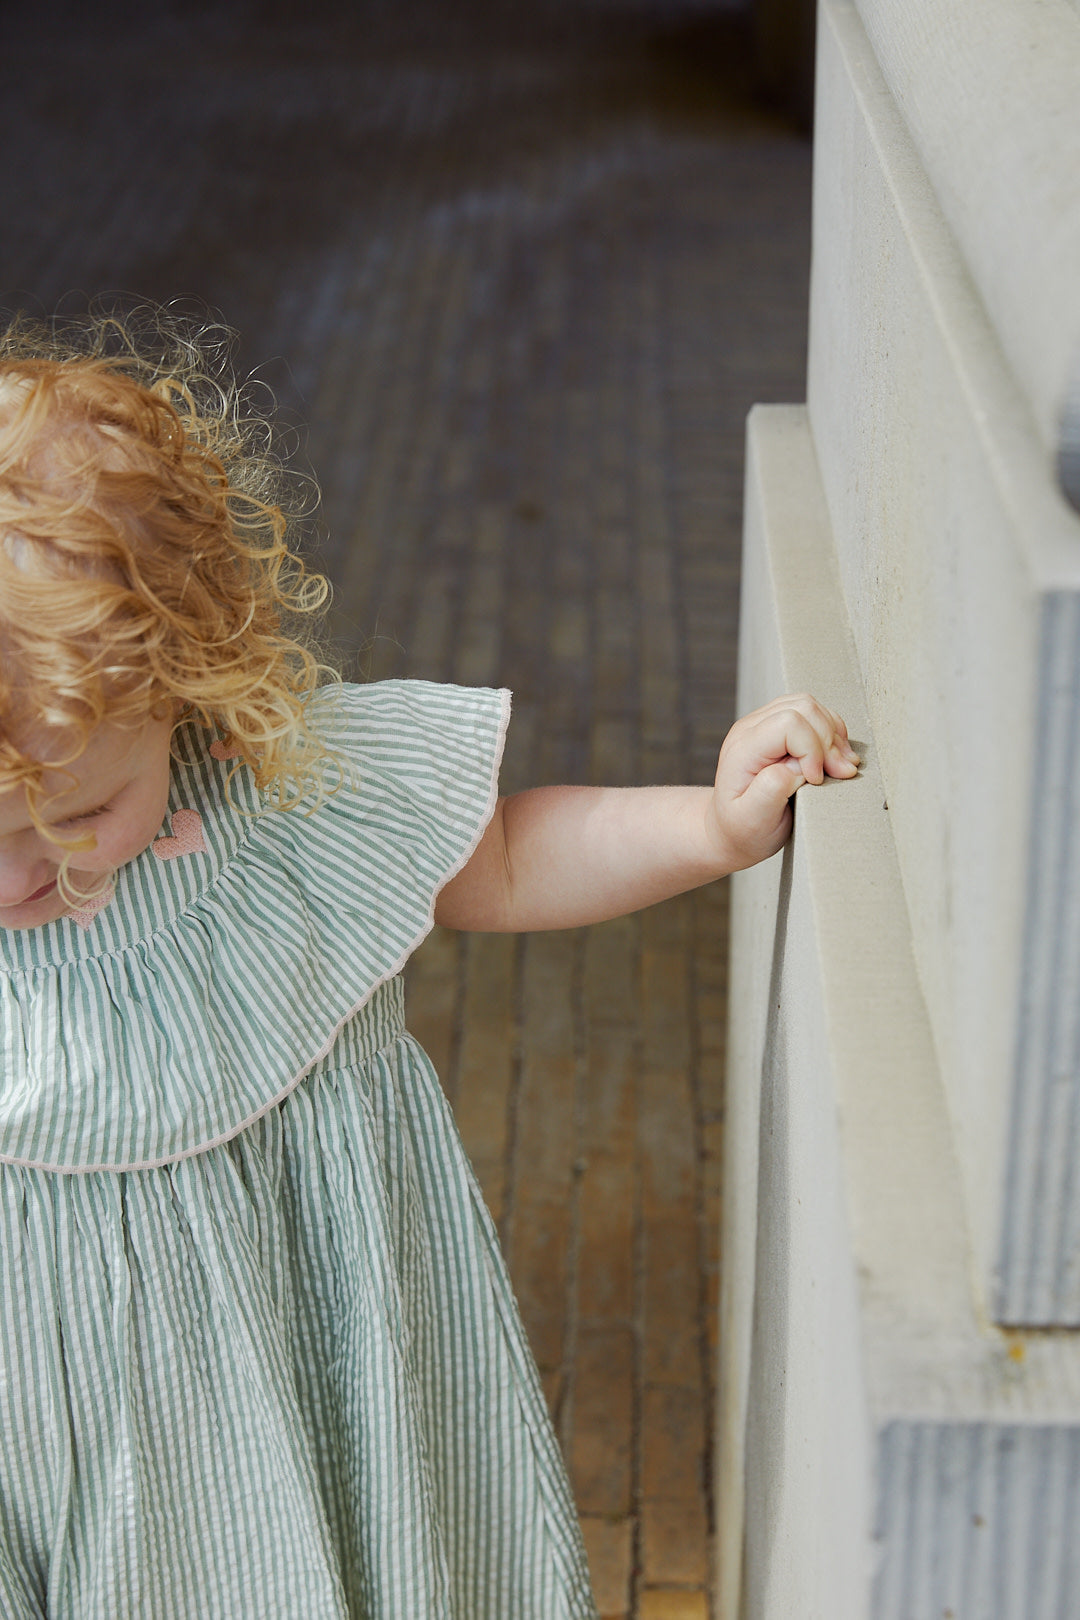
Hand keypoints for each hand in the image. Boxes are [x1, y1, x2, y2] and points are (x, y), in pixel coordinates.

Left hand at [707, 694, 858, 872]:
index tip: (816, 780)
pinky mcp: (777, 728)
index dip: (812, 749)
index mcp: (743, 749)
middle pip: (803, 708)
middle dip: (829, 741)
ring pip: (809, 706)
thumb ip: (770, 791)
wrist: (732, 829)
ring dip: (832, 734)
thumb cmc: (742, 829)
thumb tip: (796, 767)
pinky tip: (834, 756)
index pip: (789, 724)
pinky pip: (811, 714)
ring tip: (841, 765)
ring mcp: (763, 725)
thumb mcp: (752, 820)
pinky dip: (830, 732)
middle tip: (840, 773)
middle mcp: (751, 729)